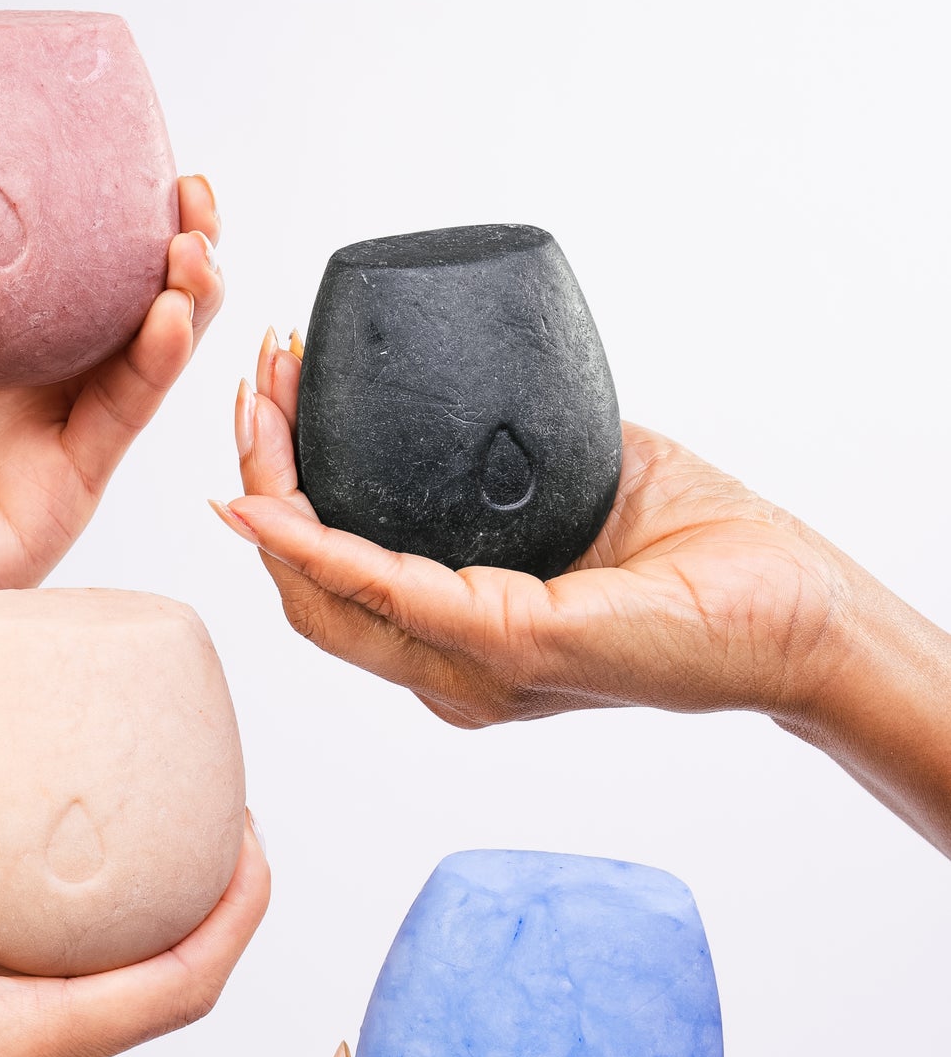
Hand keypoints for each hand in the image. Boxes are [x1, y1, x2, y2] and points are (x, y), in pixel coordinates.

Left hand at [0, 108, 224, 720]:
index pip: (47, 246)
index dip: (95, 192)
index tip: (118, 130)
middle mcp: (16, 374)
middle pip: (119, 288)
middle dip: (171, 233)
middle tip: (186, 186)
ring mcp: (46, 429)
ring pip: (145, 347)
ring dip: (185, 290)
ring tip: (192, 240)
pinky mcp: (63, 487)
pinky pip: (123, 415)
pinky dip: (156, 363)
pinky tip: (168, 315)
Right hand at [0, 666, 270, 1056]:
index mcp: (36, 1052)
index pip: (190, 979)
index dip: (241, 901)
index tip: (251, 820)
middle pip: (166, 979)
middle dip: (195, 890)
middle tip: (193, 790)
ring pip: (112, 987)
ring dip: (132, 910)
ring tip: (129, 812)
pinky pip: (64, 993)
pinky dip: (74, 931)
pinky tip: (44, 866)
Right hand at [218, 330, 950, 853]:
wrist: (803, 616)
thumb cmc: (713, 567)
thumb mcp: (587, 486)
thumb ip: (516, 464)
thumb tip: (474, 390)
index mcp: (466, 639)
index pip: (339, 578)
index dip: (283, 493)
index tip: (274, 396)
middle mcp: (455, 672)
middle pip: (307, 589)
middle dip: (258, 479)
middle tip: (253, 383)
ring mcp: (476, 671)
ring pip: (324, 595)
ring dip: (273, 495)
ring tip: (258, 405)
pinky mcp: (511, 648)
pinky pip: (386, 593)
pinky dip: (316, 547)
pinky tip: (272, 504)